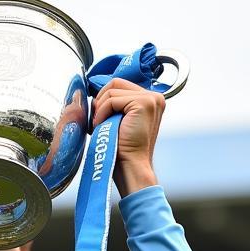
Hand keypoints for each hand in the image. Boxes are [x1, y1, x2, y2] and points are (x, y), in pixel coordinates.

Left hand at [90, 79, 164, 197]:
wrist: (131, 167)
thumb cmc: (122, 150)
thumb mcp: (119, 122)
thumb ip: (115, 105)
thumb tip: (95, 95)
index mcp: (150, 101)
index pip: (120, 86)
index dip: (104, 98)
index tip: (97, 117)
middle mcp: (154, 97)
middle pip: (115, 83)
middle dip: (100, 101)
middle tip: (95, 122)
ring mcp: (151, 99)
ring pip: (111, 90)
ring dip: (100, 109)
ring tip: (99, 127)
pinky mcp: (143, 103)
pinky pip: (111, 100)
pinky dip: (101, 113)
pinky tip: (101, 127)